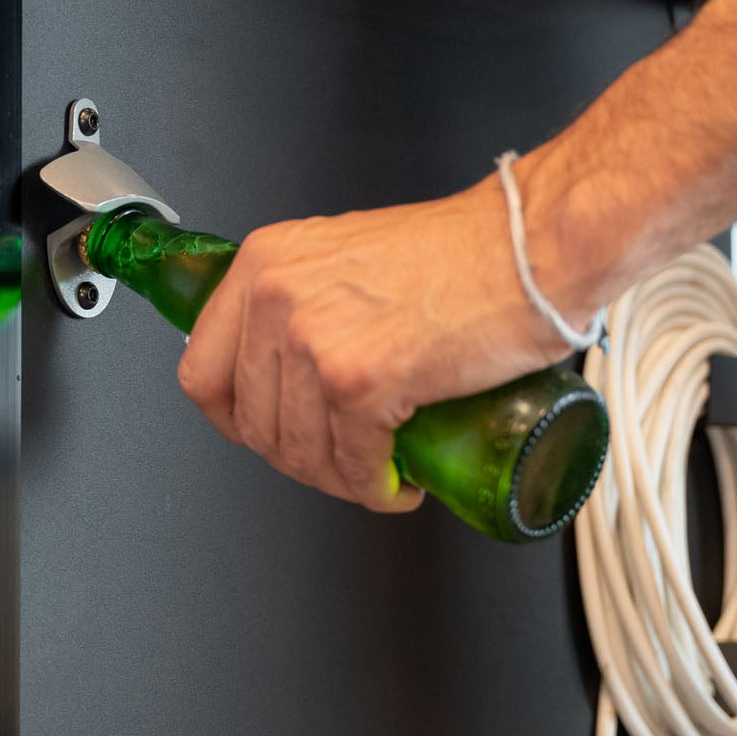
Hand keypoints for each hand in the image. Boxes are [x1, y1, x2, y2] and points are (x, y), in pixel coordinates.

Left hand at [175, 174, 575, 510]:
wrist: (534, 245)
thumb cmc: (461, 249)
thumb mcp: (343, 255)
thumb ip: (301, 299)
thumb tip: (281, 368)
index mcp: (264, 262)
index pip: (203, 369)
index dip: (233, 419)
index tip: (263, 434)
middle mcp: (276, 297)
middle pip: (251, 422)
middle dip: (296, 458)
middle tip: (339, 460)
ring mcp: (315, 340)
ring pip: (298, 452)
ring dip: (337, 481)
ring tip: (375, 472)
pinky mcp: (362, 381)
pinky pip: (351, 464)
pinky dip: (375, 490)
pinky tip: (398, 483)